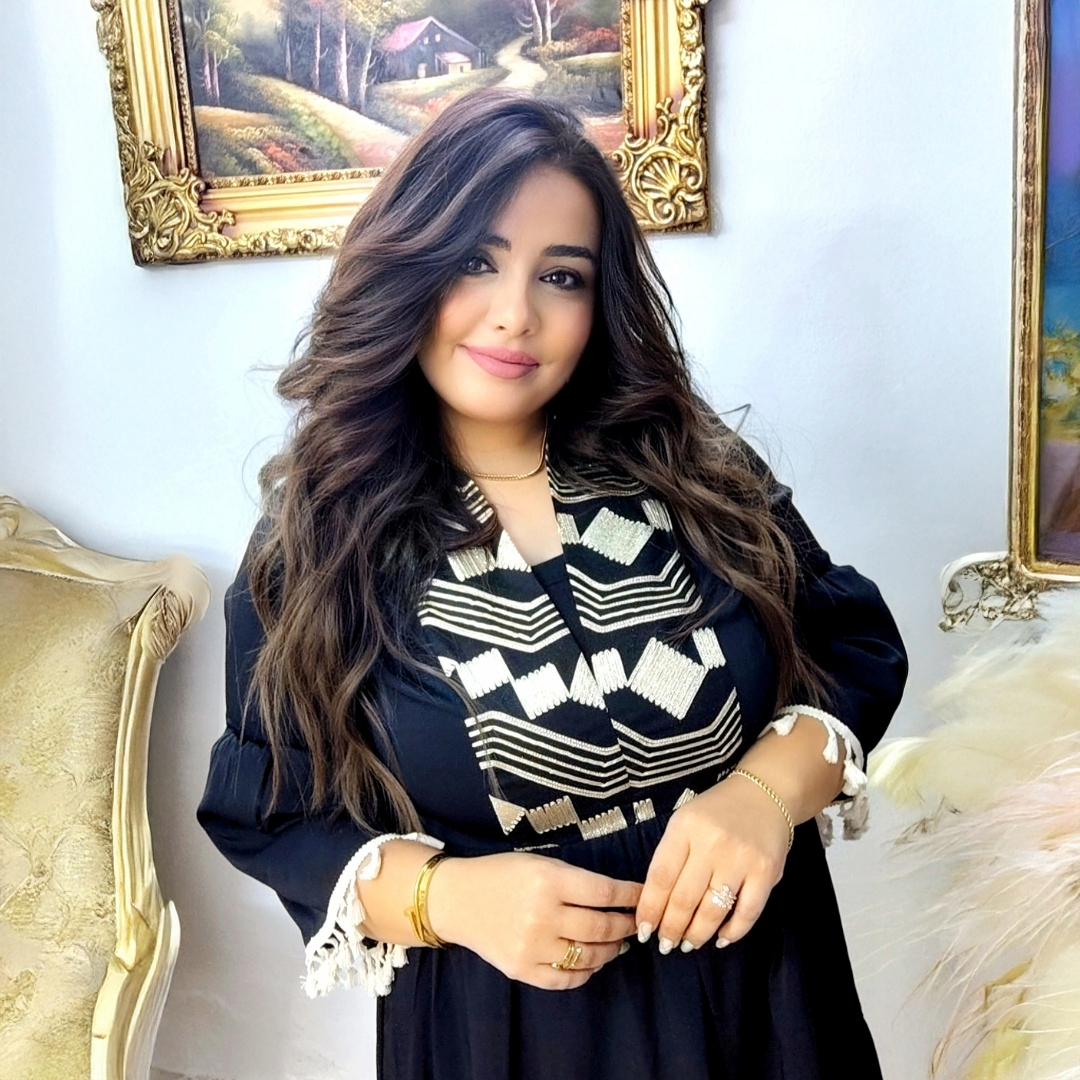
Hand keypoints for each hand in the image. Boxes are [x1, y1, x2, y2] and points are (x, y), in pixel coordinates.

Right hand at [426, 851, 640, 989]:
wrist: (457, 899)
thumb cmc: (502, 874)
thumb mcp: (540, 863)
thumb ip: (576, 880)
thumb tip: (617, 898)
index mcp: (549, 881)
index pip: (604, 893)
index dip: (630, 897)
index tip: (644, 897)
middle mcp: (543, 915)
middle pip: (601, 927)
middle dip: (626, 925)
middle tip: (636, 922)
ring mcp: (532, 947)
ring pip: (589, 956)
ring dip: (611, 950)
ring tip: (618, 943)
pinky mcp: (522, 970)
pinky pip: (565, 979)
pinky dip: (585, 972)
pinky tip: (592, 962)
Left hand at [635, 774, 789, 953]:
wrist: (764, 794)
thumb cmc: (716, 812)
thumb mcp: (684, 822)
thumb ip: (671, 856)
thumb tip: (655, 904)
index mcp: (684, 828)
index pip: (660, 877)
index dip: (649, 909)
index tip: (643, 930)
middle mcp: (711, 843)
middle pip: (684, 899)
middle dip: (671, 928)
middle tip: (666, 944)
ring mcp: (741, 859)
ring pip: (713, 911)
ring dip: (697, 934)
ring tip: (688, 944)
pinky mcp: (766, 872)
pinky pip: (746, 913)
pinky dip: (732, 932)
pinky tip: (721, 939)